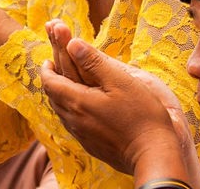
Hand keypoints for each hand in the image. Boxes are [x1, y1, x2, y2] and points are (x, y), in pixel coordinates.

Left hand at [40, 19, 199, 186]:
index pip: (50, 83)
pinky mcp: (90, 145)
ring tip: (66, 83)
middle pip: (53, 97)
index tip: (50, 58)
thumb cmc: (141, 116)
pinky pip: (72, 123)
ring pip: (61, 111)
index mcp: (77, 102)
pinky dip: (71, 109)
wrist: (152, 155)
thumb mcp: (120, 81)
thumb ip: (94, 62)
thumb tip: (72, 43)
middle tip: (56, 66)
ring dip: (61, 94)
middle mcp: (74, 120)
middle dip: (52, 78)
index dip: (47, 68)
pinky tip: (82, 106)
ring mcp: (81, 135)